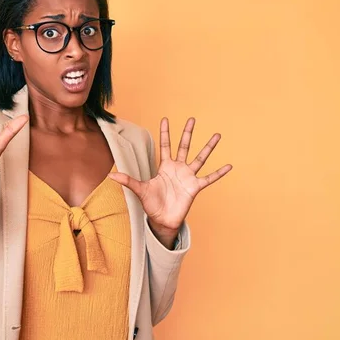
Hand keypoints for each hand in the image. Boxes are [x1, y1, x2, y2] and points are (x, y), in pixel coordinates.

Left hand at [108, 117, 231, 238]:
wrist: (162, 220)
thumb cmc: (151, 204)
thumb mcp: (139, 190)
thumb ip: (127, 181)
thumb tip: (110, 175)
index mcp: (164, 166)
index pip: (165, 145)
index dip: (165, 133)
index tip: (166, 119)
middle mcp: (178, 168)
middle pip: (184, 146)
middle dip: (187, 133)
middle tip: (192, 119)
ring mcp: (188, 176)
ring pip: (200, 158)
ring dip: (208, 147)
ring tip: (217, 135)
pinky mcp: (195, 187)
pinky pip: (209, 178)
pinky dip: (219, 173)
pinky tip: (229, 166)